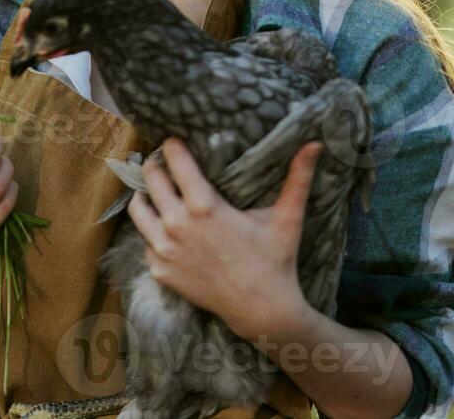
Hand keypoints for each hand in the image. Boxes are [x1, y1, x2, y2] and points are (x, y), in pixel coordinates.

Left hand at [127, 137, 321, 340]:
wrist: (262, 311)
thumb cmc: (275, 261)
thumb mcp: (287, 217)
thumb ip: (298, 177)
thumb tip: (315, 143)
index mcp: (203, 206)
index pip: (174, 160)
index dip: (172, 146)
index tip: (175, 142)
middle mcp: (176, 225)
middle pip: (150, 178)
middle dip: (156, 166)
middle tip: (164, 163)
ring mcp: (163, 249)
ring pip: (138, 208)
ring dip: (146, 196)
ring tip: (158, 191)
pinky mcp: (159, 270)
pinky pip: (145, 240)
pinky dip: (152, 231)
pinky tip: (167, 228)